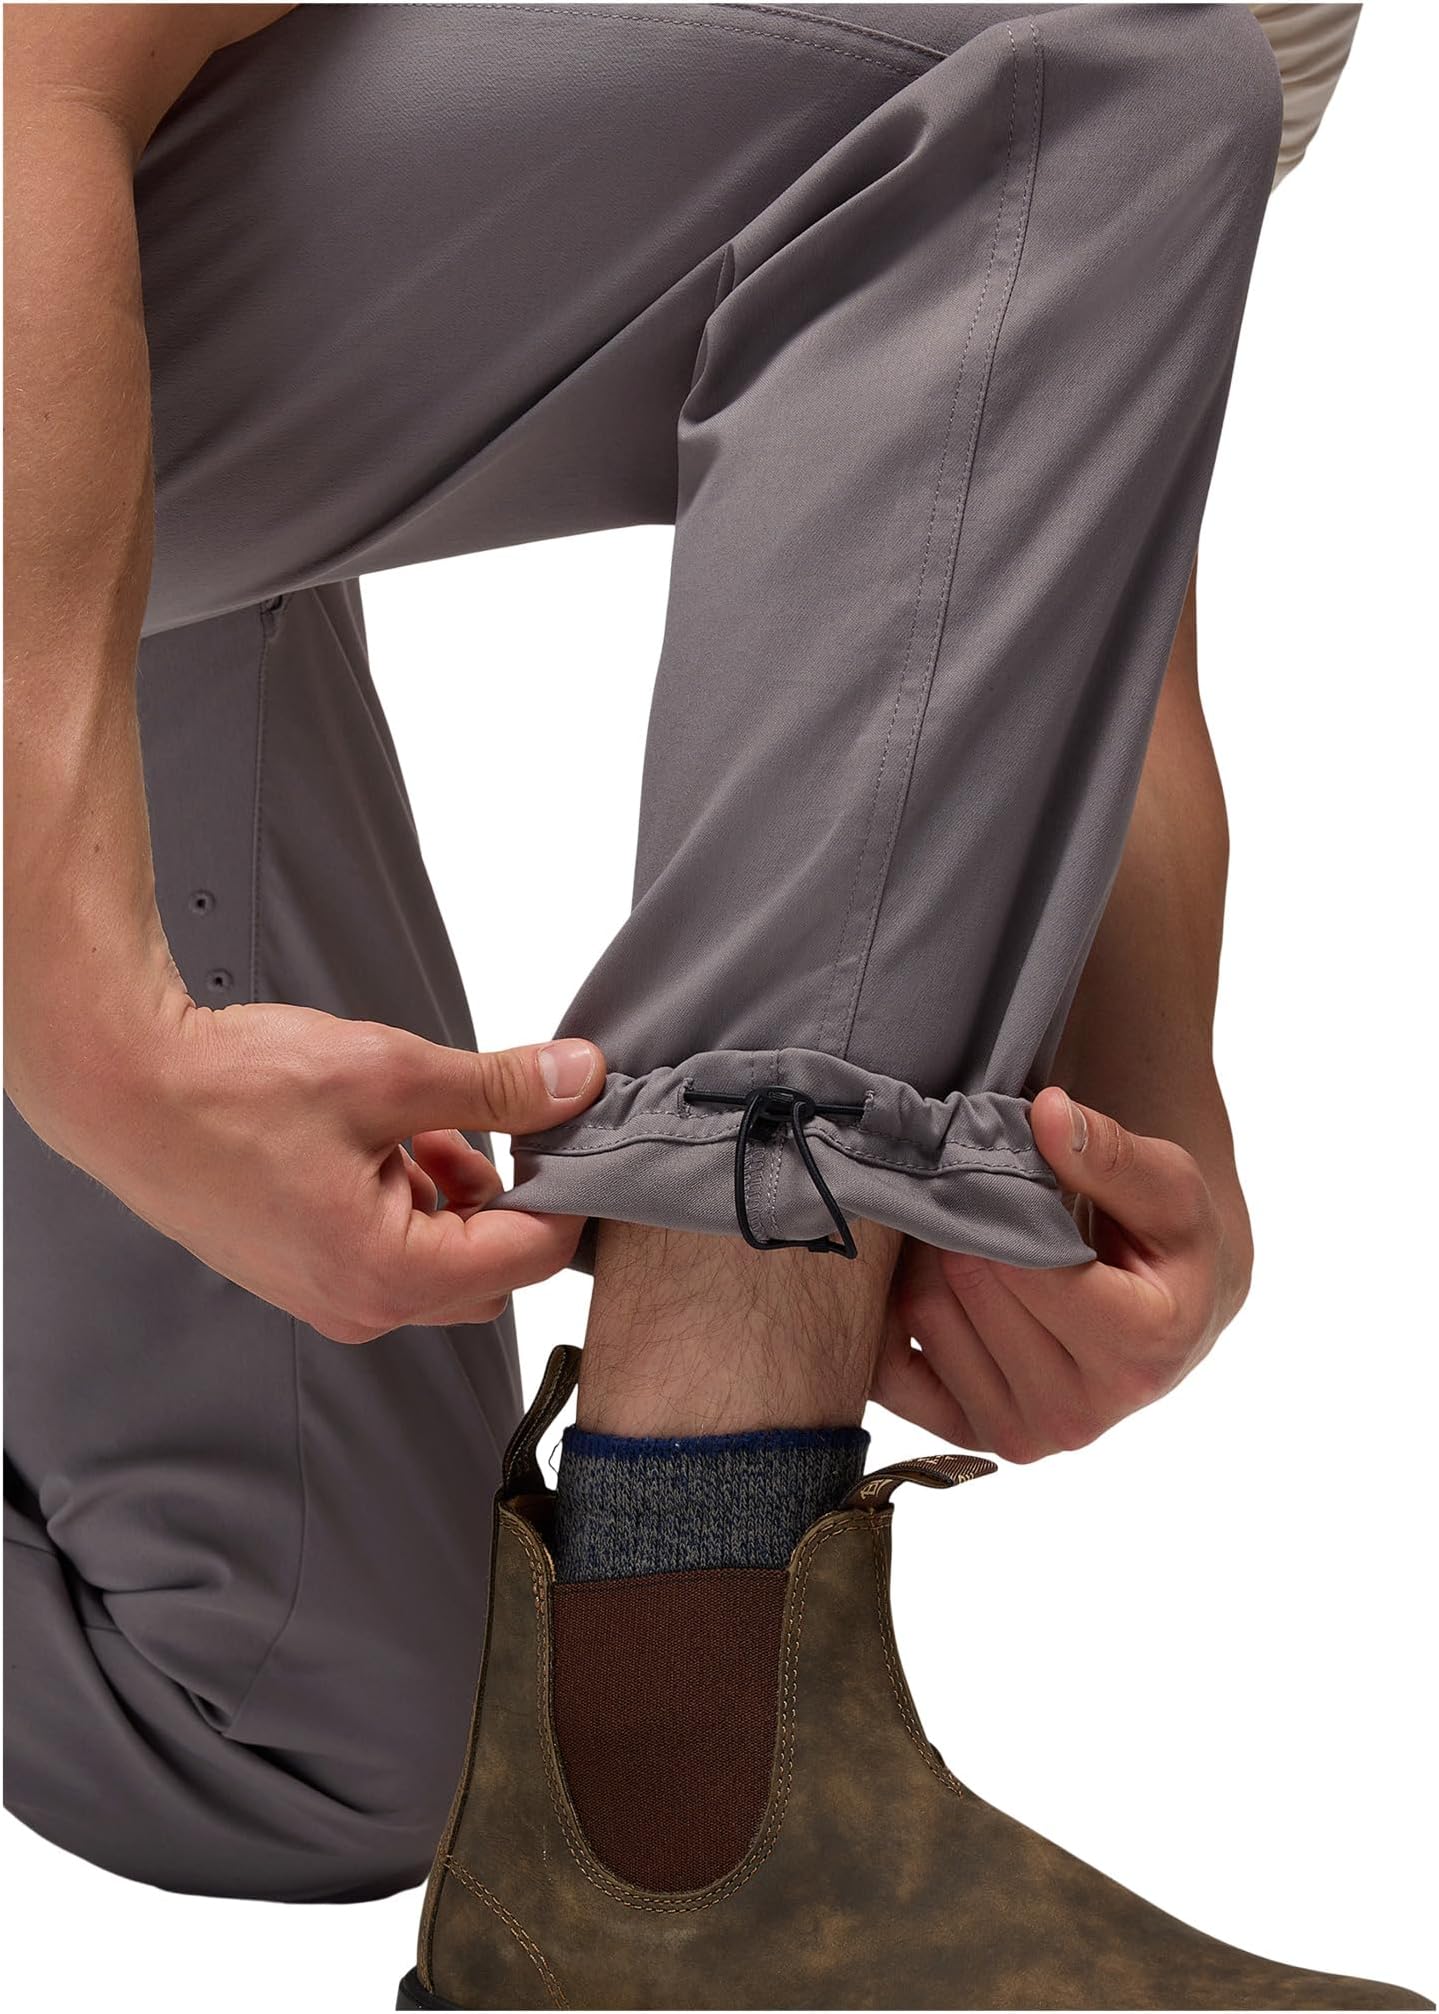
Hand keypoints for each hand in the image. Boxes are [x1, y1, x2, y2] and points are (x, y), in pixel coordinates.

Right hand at [17, 997, 604, 1341]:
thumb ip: (500, 1087)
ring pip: (443, 1258)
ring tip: (417, 1121)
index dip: (567, 1191)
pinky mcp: (306, 1272)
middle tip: (492, 1120)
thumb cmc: (234, 1088)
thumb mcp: (391, 1073)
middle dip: (508, 1197)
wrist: (125, 1087)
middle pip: (492, 1272)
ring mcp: (328, 1295)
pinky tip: (383, 1138)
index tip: (571, 1132)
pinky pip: (394, 1250)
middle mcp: (359, 1306)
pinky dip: (411, 1196)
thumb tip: (578, 1080)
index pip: (532, 1257)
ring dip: (456, 1193)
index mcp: (386, 1274)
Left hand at [874, 1087, 1251, 1461]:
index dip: (1001, 1202)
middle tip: (973, 1191)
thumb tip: (1048, 1113)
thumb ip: (1112, 1152)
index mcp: (1141, 1350)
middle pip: (968, 1286)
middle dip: (962, 1222)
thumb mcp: (1170, 1189)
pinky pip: (891, 1369)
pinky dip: (895, 1315)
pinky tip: (932, 1281)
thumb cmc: (1168, 1245)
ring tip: (965, 1232)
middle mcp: (1080, 1414)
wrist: (1168, 1315)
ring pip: (925, 1317)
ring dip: (928, 1258)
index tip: (1004, 1169)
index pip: (1029, 1266)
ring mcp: (1023, 1436)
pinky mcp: (972, 1437)